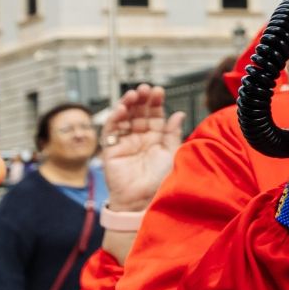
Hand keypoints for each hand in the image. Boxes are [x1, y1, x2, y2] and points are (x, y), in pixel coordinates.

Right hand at [100, 85, 185, 213]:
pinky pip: (110, 131)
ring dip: (126, 105)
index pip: (154, 114)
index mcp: (155, 137)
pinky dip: (113, 119)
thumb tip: (179, 113)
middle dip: (141, 99)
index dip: (155, 102)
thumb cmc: (160, 180)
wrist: (143, 200)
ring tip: (132, 95)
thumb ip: (172, 133)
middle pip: (138, 113)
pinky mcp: (111, 150)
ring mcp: (125, 142)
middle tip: (144, 88)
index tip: (159, 90)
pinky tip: (120, 110)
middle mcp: (139, 137)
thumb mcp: (170, 153)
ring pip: (123, 118)